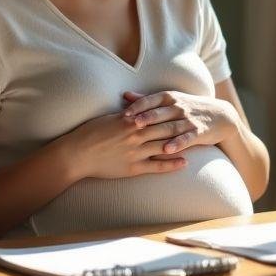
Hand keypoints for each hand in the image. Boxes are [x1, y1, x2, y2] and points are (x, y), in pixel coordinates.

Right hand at [57, 111, 186, 179]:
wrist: (77, 154)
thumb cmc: (90, 133)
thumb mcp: (110, 118)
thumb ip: (127, 114)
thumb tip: (136, 108)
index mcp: (131, 120)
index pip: (157, 115)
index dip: (173, 113)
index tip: (185, 111)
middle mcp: (137, 135)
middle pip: (165, 128)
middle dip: (183, 126)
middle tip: (198, 124)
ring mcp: (136, 152)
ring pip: (165, 146)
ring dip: (182, 144)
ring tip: (197, 142)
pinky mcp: (134, 167)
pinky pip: (157, 166)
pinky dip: (172, 164)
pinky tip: (184, 162)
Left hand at [121, 90, 240, 156]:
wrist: (219, 116)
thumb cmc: (188, 108)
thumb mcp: (170, 100)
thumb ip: (147, 99)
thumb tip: (125, 95)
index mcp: (169, 98)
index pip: (151, 100)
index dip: (138, 106)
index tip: (124, 114)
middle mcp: (178, 107)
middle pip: (159, 112)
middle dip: (146, 117)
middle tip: (132, 123)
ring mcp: (189, 120)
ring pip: (171, 125)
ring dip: (158, 131)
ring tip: (145, 137)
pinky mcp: (199, 132)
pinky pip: (187, 138)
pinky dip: (178, 143)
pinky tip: (168, 150)